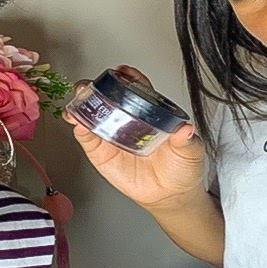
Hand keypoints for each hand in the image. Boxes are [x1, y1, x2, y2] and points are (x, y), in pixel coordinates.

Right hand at [64, 66, 205, 209]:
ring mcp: (112, 134)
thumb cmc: (180, 169)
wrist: (170, 196)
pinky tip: (77, 122)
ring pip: (93, 113)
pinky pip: (87, 137)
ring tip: (79, 99)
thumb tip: (185, 129)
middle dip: (97, 86)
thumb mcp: (190, 151)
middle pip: (109, 96)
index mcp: (149, 112)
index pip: (137, 89)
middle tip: (92, 85)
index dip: (129, 78)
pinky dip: (79, 127)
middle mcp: (128, 120)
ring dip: (82, 103)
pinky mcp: (101, 152)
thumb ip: (186, 140)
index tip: (124, 72)